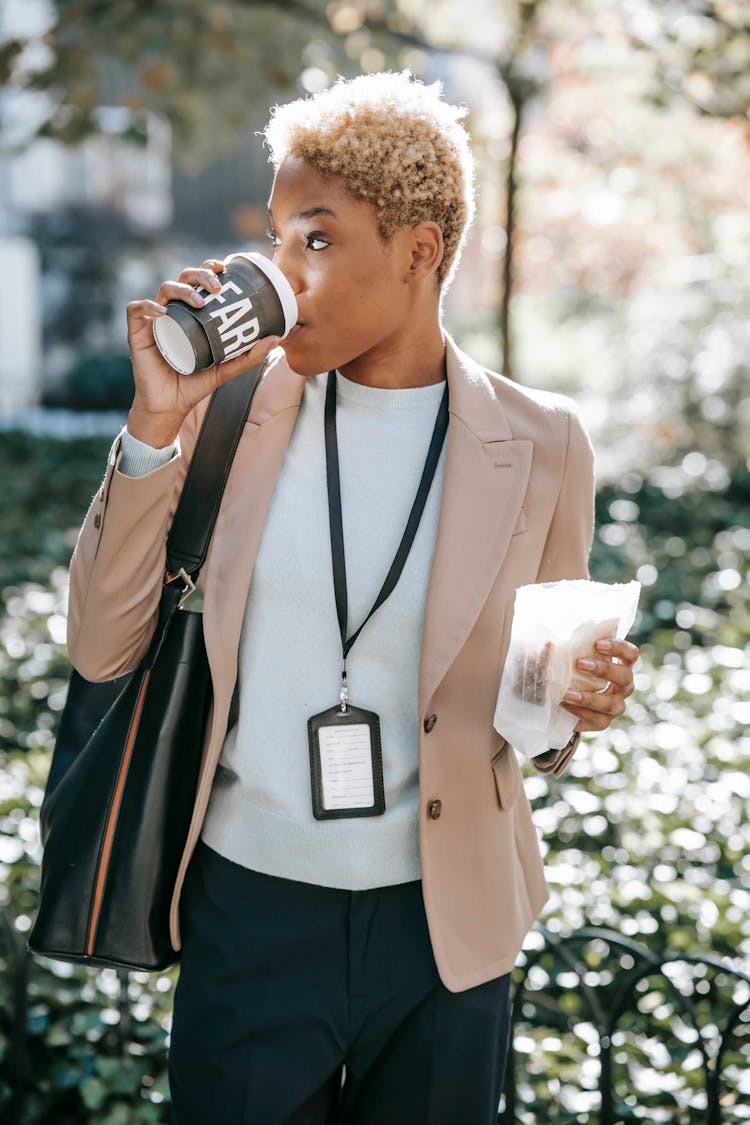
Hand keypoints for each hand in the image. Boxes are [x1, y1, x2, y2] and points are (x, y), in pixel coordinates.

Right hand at [125, 259, 280, 445]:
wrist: (170, 405)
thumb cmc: (195, 383)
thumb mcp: (226, 368)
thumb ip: (249, 356)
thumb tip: (276, 338)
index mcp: (191, 313)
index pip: (198, 281)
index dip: (209, 268)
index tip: (225, 268)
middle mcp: (173, 311)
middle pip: (183, 278)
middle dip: (200, 274)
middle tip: (218, 286)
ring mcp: (154, 320)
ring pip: (164, 289)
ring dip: (183, 289)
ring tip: (200, 302)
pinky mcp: (137, 333)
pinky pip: (137, 310)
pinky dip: (148, 306)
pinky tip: (162, 313)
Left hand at [560, 637, 638, 733]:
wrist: (564, 699)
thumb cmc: (573, 671)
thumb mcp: (570, 659)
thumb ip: (563, 651)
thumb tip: (547, 645)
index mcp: (621, 665)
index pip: (630, 654)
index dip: (618, 647)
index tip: (597, 643)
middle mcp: (623, 686)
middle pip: (624, 677)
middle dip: (604, 670)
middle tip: (580, 664)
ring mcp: (616, 706)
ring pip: (610, 703)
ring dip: (588, 697)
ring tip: (567, 693)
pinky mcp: (603, 722)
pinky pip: (596, 719)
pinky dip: (579, 712)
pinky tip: (564, 704)